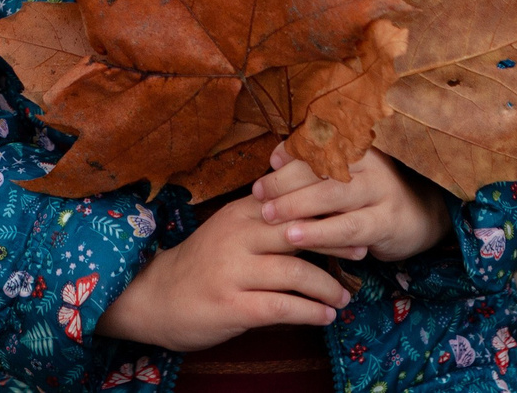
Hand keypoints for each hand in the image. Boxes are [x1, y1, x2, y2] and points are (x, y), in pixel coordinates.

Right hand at [97, 194, 348, 351]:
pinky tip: (324, 317)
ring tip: (344, 297)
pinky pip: (282, 306)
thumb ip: (265, 219)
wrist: (155, 297)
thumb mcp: (230, 230)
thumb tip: (314, 212)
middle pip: (299, 230)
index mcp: (240, 211)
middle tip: (361, 251)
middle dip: (335, 241)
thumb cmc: (201, 264)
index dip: (326, 206)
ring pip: (295, 272)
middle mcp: (237, 235)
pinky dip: (310, 312)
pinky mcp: (231, 305)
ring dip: (328, 287)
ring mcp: (233, 270)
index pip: (291, 200)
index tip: (354, 213)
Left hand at [254, 144, 450, 262]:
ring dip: (297, 206)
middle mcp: (370, 165)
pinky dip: (320, 233)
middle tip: (258, 194)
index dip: (291, 152)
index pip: (319, 144)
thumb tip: (275, 158)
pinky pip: (348, 228)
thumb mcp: (348, 176)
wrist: (420, 217)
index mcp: (358, 148)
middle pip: (321, 168)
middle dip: (284, 181)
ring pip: (332, 195)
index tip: (269, 163)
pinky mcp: (386, 222)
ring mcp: (380, 192)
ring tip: (269, 216)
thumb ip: (316, 168)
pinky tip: (297, 238)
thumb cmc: (370, 196)